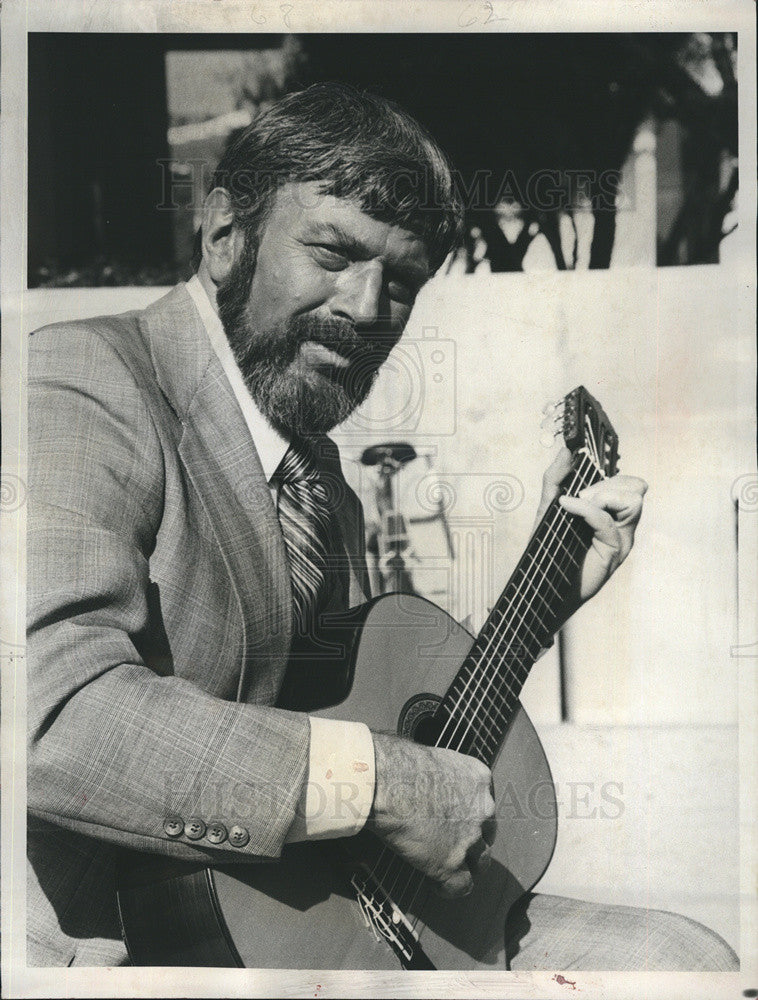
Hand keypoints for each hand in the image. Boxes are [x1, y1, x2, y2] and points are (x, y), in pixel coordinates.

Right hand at [366, 732, 494, 896]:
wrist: (387, 782)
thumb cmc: (399, 765)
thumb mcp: (436, 761)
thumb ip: (446, 779)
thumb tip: (432, 789)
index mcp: (479, 780)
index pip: (486, 806)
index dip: (472, 818)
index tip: (459, 821)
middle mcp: (482, 810)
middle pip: (487, 835)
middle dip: (473, 842)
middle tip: (453, 844)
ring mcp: (469, 839)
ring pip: (480, 863)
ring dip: (465, 867)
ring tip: (447, 868)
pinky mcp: (451, 863)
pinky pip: (461, 887)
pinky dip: (448, 889)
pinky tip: (436, 884)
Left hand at [536, 447, 647, 614]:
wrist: (543, 586)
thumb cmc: (550, 550)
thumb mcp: (548, 508)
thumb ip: (555, 479)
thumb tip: (566, 450)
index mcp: (611, 512)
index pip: (629, 482)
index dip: (612, 470)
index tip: (584, 467)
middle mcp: (621, 524)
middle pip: (636, 486)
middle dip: (606, 482)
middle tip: (579, 494)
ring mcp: (622, 538)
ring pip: (633, 499)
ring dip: (603, 494)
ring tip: (577, 503)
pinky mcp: (614, 552)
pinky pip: (607, 521)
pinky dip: (586, 509)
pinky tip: (567, 507)